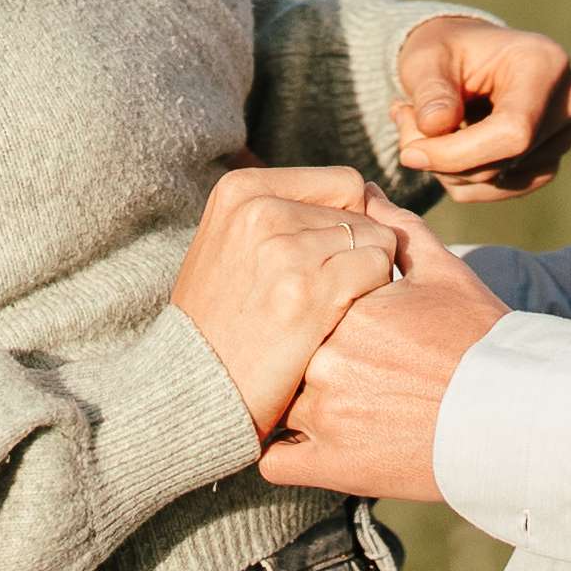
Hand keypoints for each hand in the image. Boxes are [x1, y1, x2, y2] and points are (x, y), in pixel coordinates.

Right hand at [165, 166, 408, 430]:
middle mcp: (262, 209)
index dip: (352, 222)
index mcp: (242, 189)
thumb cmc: (222, 322)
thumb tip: (370, 192)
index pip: (344, 183)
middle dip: (357, 253)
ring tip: (323, 311)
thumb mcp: (233, 246)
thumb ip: (288, 213)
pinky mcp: (309, 290)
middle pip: (363, 214)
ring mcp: (285, 249)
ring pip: (377, 242)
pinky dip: (371, 299)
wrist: (192, 387)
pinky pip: (377, 271)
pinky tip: (335, 323)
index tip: (326, 261)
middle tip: (322, 295)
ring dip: (365, 279)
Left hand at [262, 211, 511, 506]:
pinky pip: (274, 462)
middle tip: (329, 373)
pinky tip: (309, 446)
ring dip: (292, 406)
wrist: (517, 414)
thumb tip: (364, 193)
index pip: (299, 302)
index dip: (312, 317)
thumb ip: (395, 229)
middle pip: (283, 352)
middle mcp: (325, 357)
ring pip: (274, 404)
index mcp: (346, 306)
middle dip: (297, 359)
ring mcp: (323, 415)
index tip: (329, 329)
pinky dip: (285, 455)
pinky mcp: (329, 465)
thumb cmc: (482, 339)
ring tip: (327, 410)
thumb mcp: (442, 271)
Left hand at [393, 11, 570, 196]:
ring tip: (426, 127)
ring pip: (499, 181)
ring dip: (449, 169)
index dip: (458, 153)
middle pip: (504, 160)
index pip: (513, 131)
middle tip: (405, 122)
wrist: (464, 58)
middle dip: (444, 158)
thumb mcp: (426, 58)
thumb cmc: (446, 51)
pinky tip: (447, 146)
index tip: (410, 153)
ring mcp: (562, 135)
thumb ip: (431, 91)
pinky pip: (500, 191)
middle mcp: (567, 101)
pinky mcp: (548, 162)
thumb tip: (435, 126)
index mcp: (545, 63)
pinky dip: (463, 179)